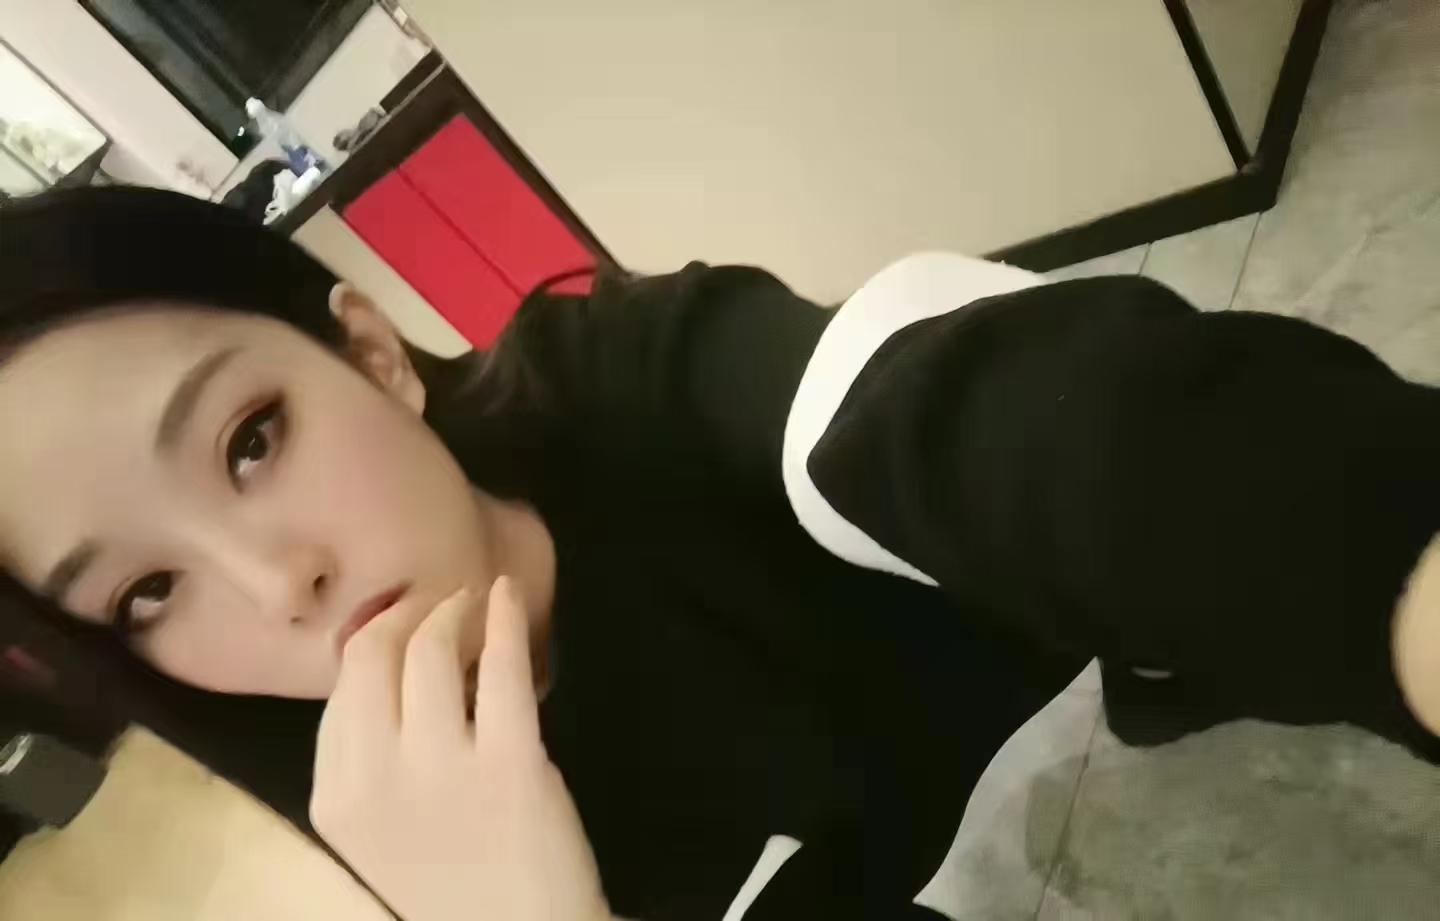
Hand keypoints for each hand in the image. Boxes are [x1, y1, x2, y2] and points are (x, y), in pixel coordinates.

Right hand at [311, 578, 608, 920]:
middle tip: (432, 599)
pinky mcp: (512, 763)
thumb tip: (387, 659)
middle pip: (374, 658)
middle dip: (402, 614)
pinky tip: (509, 595)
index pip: (340, 692)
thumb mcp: (380, 832)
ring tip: (469, 601)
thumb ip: (373, 759)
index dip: (369, 641)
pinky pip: (502, 668)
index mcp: (337, 799)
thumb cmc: (455, 885)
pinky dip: (506, 619)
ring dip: (451, 610)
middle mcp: (376, 780)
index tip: (395, 620)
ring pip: (430, 652)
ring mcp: (443, 770)